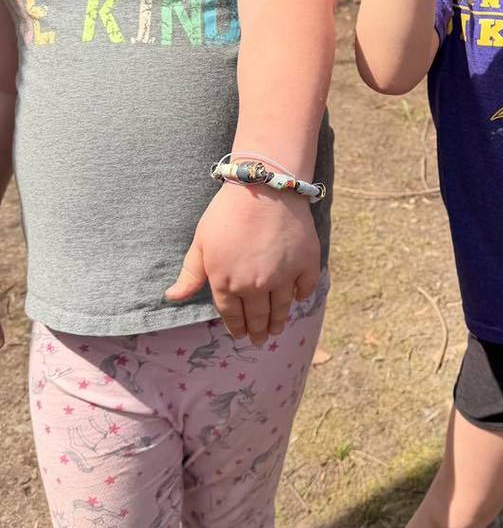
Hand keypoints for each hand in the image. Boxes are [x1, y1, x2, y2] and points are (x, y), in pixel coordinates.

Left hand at [165, 186, 319, 344]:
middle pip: (258, 317)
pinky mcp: (306, 264)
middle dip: (258, 331)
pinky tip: (298, 297)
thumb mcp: (201, 242)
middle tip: (262, 339)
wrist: (264, 189)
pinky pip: (305, 288)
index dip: (237, 327)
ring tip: (278, 328)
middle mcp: (255, 286)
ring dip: (279, 321)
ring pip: (281, 308)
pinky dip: (301, 295)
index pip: (232, 315)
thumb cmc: (227, 212)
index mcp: (226, 283)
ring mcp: (283, 277)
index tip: (242, 334)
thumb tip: (172, 297)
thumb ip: (190, 273)